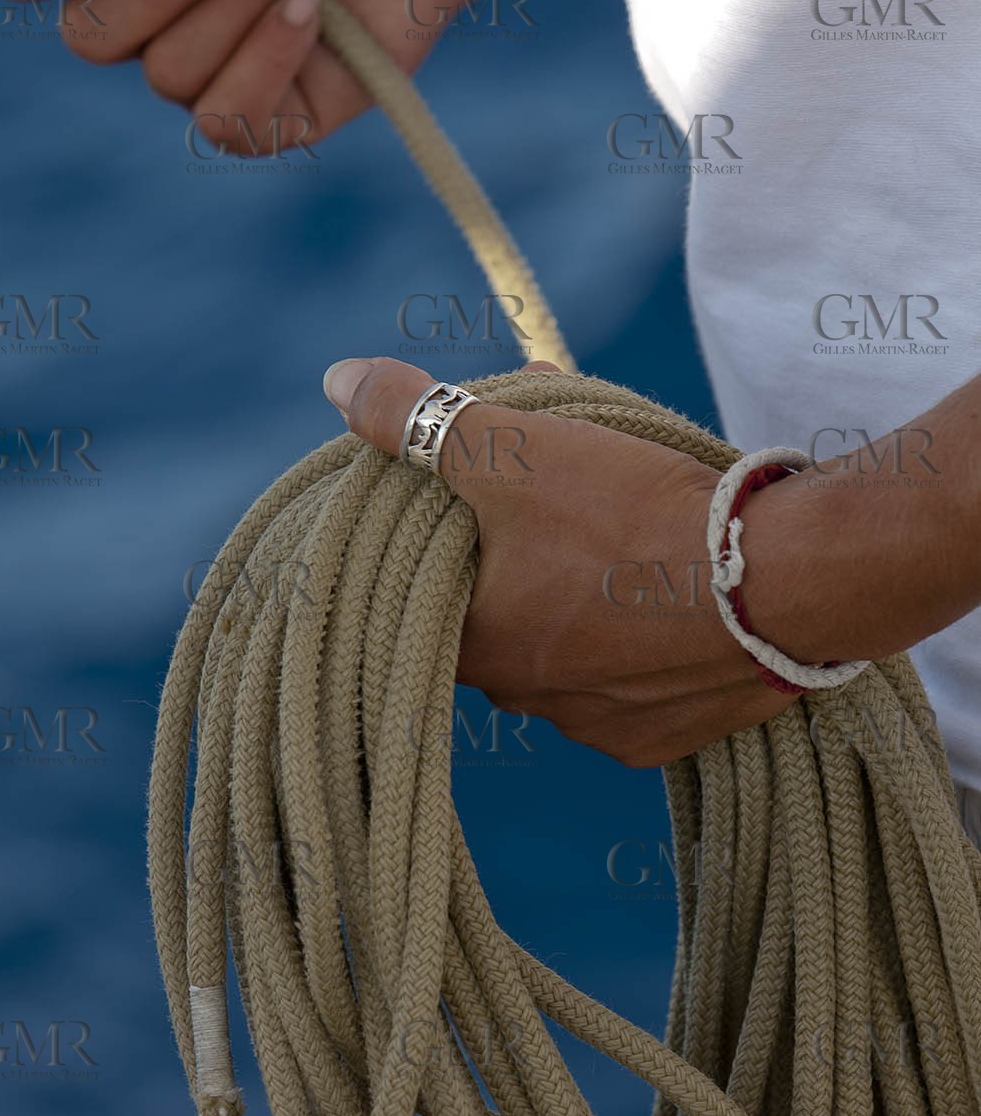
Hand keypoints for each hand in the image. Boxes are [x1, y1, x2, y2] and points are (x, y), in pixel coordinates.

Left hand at [322, 357, 793, 766]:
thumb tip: (338, 379)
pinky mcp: (668, 736)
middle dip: (521, 567)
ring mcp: (602, 725)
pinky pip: (637, 687)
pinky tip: (669, 597)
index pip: (429, 600)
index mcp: (478, 646)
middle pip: (505, 624)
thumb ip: (416, 416)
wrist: (777, 582)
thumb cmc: (627, 516)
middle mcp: (529, 702)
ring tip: (626, 544)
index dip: (451, 547)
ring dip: (585, 606)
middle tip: (561, 511)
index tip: (481, 509)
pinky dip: (644, 644)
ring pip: (572, 655)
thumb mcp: (508, 447)